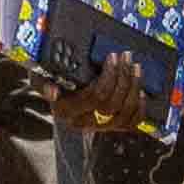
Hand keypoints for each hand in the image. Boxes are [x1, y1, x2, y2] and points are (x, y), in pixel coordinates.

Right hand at [46, 53, 166, 137]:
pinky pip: (131, 124)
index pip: (96, 96)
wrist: (57, 92)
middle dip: (124, 78)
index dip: (109, 76)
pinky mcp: (111, 127)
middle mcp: (82, 122)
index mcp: (66, 110)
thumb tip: (52, 92)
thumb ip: (42, 83)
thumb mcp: (41, 77)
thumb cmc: (51, 79)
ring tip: (135, 68)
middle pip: (112, 104)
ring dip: (134, 89)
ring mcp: (98, 127)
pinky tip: (142, 92)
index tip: (113, 57)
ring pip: (124, 113)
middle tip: (127, 57)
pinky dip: (140, 109)